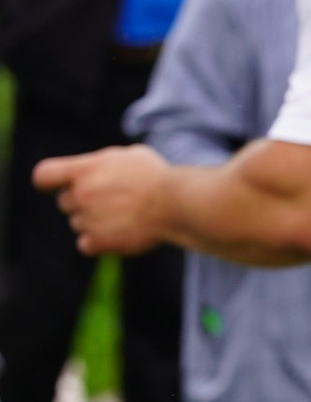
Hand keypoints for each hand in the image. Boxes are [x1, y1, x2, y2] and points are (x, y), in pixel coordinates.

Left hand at [35, 146, 177, 257]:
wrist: (175, 204)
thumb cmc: (156, 177)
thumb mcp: (128, 156)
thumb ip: (103, 164)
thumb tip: (97, 170)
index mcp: (83, 170)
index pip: (43, 176)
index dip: (49, 181)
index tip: (58, 184)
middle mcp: (80, 195)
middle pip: (64, 202)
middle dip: (82, 201)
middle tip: (110, 200)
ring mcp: (88, 220)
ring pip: (77, 223)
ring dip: (93, 221)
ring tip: (122, 216)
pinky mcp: (99, 242)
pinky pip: (85, 245)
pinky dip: (98, 242)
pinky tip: (117, 233)